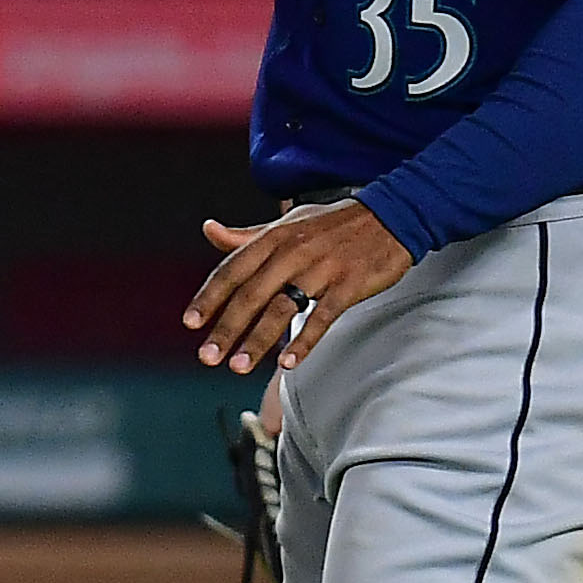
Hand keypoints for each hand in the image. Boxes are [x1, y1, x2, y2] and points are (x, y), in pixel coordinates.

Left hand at [189, 197, 409, 373]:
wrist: (391, 215)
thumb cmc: (334, 224)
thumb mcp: (288, 223)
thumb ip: (247, 235)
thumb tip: (208, 230)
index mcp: (275, 236)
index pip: (233, 269)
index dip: (210, 297)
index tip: (191, 323)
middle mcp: (294, 251)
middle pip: (251, 294)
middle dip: (227, 328)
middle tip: (208, 357)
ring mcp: (322, 268)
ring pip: (282, 308)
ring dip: (257, 340)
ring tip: (238, 366)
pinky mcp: (349, 284)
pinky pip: (322, 316)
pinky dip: (304, 340)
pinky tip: (287, 363)